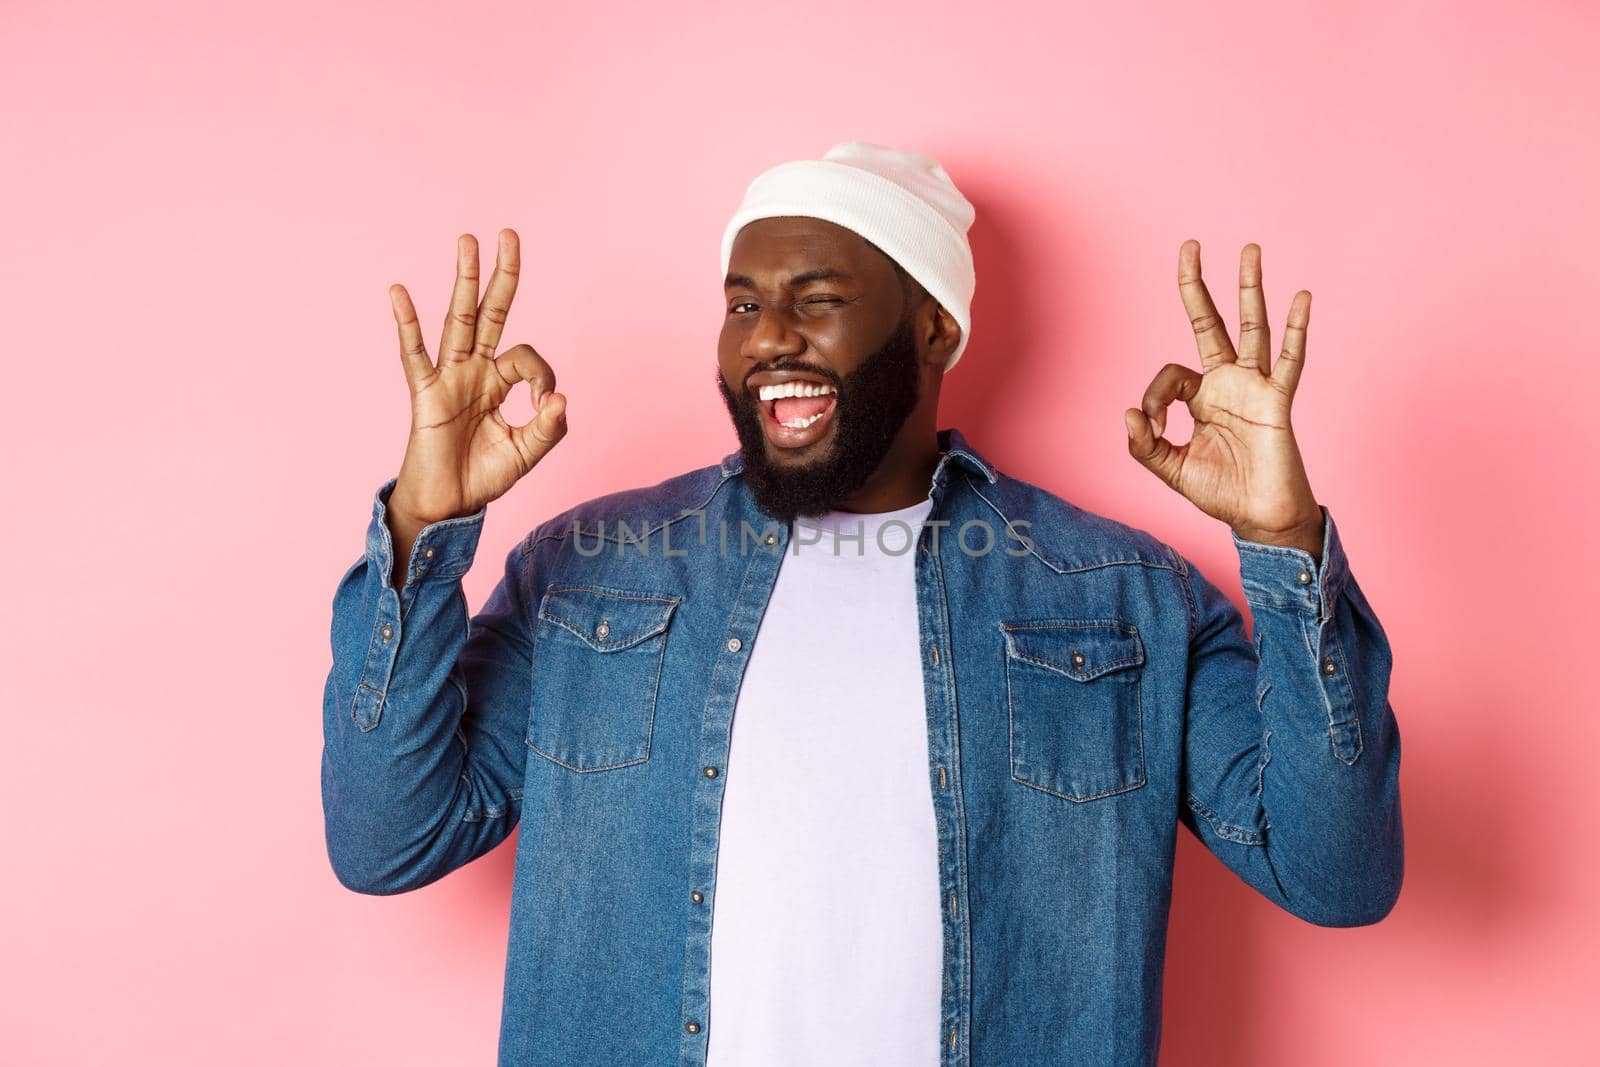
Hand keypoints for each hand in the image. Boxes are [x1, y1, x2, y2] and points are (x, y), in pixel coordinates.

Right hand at [388, 229, 567, 524]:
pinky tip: (400, 291)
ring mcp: (448, 378)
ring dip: (464, 281)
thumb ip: (548, 428)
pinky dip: (407, 324)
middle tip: (508, 233)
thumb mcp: (527, 453)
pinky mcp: (425, 394)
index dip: (542, 376)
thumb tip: (560, 397)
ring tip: (468, 240)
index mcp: (499, 380)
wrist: (449, 505)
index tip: (545, 406)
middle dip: (501, 275)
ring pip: (458, 320)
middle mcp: (473, 370)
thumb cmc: (484, 476)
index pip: (526, 357)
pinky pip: (414, 355)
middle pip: (490, 313)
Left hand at [1124, 241, 1322, 559]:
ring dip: (1249, 289)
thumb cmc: (1220, 493)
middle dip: (1198, 286)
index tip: (1152, 425)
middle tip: (1189, 244)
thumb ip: (1145, 445)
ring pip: (1252, 328)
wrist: (1259, 518)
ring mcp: (1255, 387)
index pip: (1170, 375)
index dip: (1153, 396)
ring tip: (1248, 249)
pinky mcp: (1278, 401)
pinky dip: (1296, 330)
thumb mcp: (1171, 469)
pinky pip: (1289, 360)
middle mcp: (1227, 383)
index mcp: (1199, 397)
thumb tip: (1128, 412)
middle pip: (1211, 323)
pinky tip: (1300, 297)